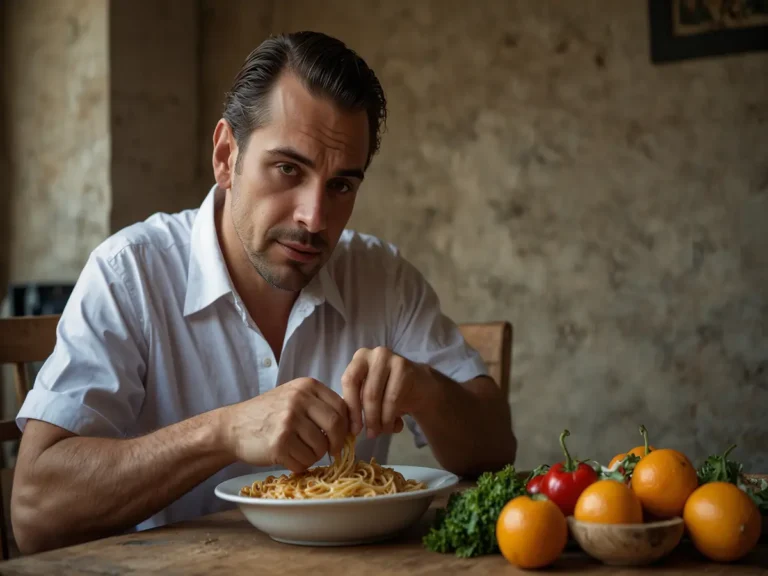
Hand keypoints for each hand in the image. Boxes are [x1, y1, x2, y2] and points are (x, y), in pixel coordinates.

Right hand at [220, 378, 348, 472]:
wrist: (232, 427)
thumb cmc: (267, 413)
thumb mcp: (293, 396)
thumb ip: (319, 404)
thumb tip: (352, 425)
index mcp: (306, 386)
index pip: (341, 406)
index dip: (347, 425)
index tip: (346, 436)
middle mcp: (298, 400)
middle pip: (335, 426)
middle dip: (337, 443)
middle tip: (332, 450)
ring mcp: (288, 421)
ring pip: (320, 448)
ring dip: (314, 456)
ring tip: (300, 451)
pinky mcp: (279, 444)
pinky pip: (304, 462)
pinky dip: (300, 465)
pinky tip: (288, 457)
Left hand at [341, 347, 430, 438]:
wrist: (419, 385)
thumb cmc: (388, 391)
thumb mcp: (368, 395)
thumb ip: (357, 404)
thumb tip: (348, 428)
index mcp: (359, 358)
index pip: (349, 382)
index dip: (351, 408)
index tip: (354, 429)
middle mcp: (373, 354)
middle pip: (365, 391)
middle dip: (368, 417)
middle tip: (371, 434)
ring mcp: (391, 358)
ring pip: (378, 396)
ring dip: (380, 420)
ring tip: (382, 431)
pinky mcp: (405, 368)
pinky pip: (393, 399)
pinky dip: (391, 417)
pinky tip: (394, 426)